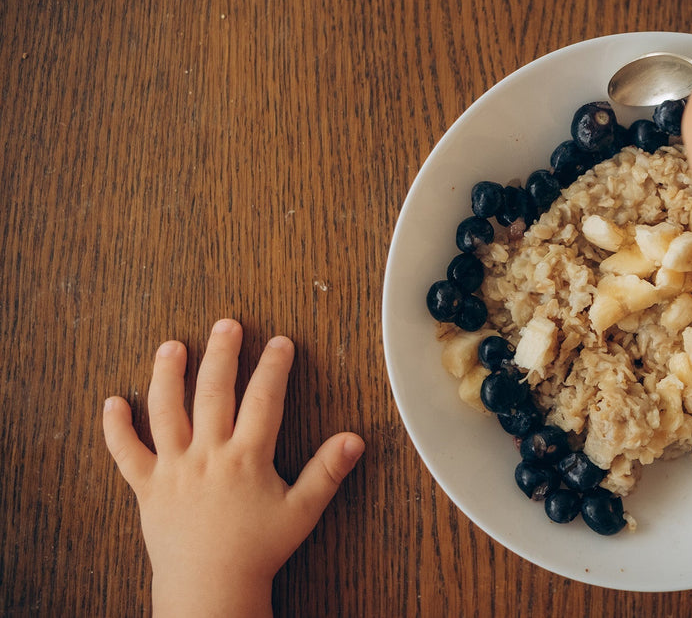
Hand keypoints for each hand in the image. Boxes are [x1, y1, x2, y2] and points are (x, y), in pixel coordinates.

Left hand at [103, 319, 364, 616]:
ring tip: (171, 346)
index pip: (263, 399)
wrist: (210, 589)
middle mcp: (207, 454)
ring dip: (168, 375)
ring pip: (166, 411)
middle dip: (222, 354)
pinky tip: (113, 402)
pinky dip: (116, 428)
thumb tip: (355, 440)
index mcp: (246, 458)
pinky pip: (126, 453)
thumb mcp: (302, 511)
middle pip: (213, 392)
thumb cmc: (257, 552)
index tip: (282, 342)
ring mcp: (174, 468)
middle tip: (226, 325)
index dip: (275, 367)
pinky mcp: (147, 487)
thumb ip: (328, 472)